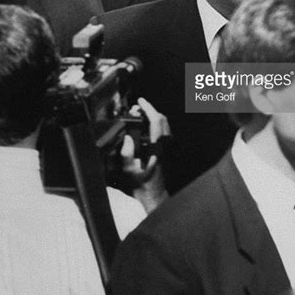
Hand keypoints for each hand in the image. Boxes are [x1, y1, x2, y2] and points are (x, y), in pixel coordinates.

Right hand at [120, 97, 169, 211]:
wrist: (152, 193)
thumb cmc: (141, 183)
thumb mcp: (129, 170)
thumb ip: (127, 153)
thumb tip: (127, 137)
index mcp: (157, 147)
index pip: (156, 120)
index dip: (148, 108)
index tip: (140, 101)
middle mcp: (164, 144)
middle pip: (162, 118)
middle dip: (149, 109)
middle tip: (136, 108)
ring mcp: (167, 146)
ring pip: (164, 123)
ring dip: (153, 115)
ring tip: (139, 114)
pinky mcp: (166, 148)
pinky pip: (164, 129)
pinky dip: (155, 122)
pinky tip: (145, 125)